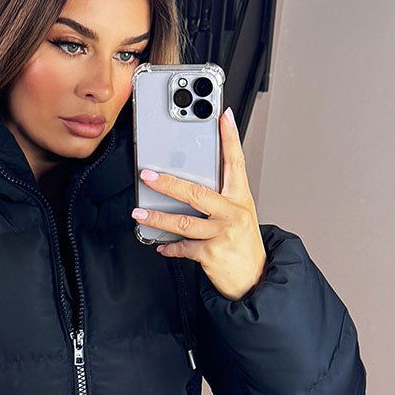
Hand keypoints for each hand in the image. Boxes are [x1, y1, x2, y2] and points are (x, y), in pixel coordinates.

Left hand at [132, 107, 266, 300]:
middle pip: (197, 193)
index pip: (236, 162)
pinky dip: (169, 247)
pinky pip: (183, 247)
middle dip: (169, 183)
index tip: (224, 117)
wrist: (255, 278)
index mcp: (240, 198)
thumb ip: (221, 197)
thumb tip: (191, 185)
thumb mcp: (240, 214)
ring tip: (139, 213)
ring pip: (183, 222)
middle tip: (148, 175)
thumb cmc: (244, 243)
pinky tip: (161, 245)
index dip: (230, 138)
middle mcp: (232, 213)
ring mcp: (221, 233)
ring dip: (157, 219)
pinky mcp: (211, 253)